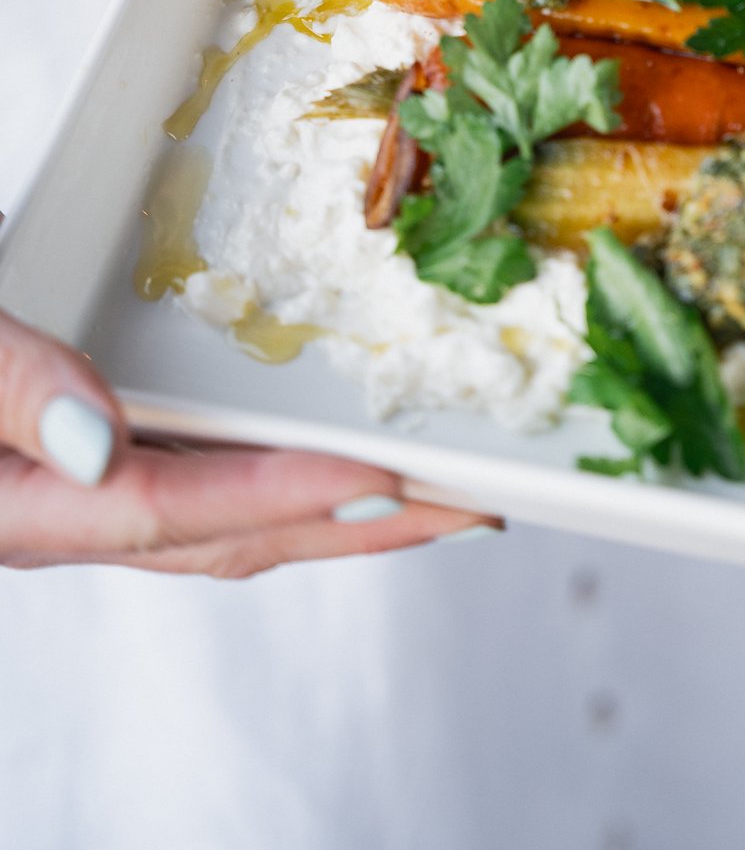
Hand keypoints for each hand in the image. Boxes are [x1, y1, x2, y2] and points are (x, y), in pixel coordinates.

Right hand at [0, 309, 495, 575]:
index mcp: (12, 503)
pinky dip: (254, 478)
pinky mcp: (51, 460)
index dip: (290, 495)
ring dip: (318, 508)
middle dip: (352, 529)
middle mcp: (42, 511)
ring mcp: (51, 493)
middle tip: (463, 506)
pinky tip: (291, 453)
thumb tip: (101, 441)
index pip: (174, 508)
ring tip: (413, 490)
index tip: (395, 481)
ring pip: (209, 521)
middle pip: (221, 538)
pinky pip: (177, 486)